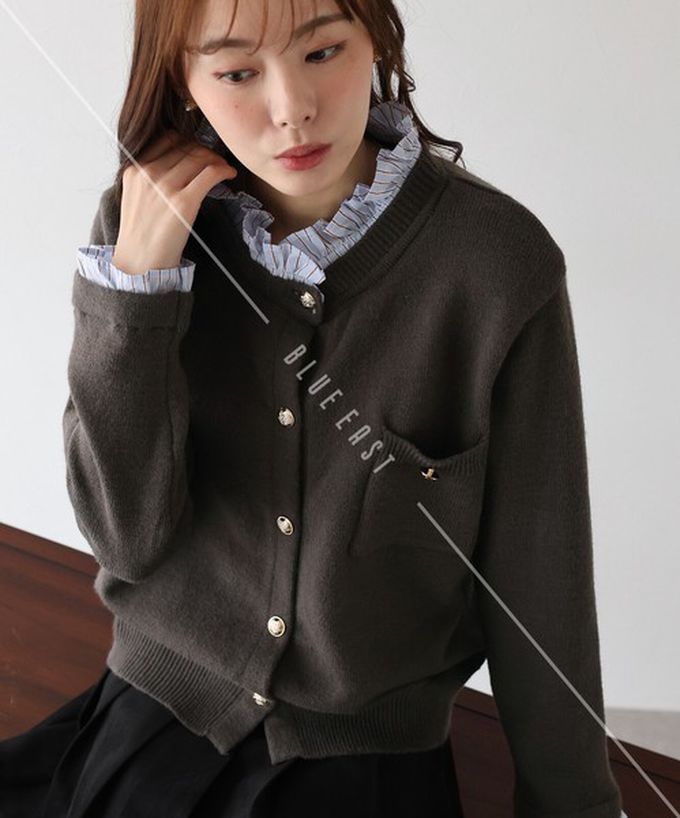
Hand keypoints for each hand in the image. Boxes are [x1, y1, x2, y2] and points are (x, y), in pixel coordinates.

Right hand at [111, 130, 236, 275]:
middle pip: (186, 146)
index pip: (167, 139)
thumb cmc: (141, 234)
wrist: (139, 263)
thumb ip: (150, 176)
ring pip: (199, 157)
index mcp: (134, 169)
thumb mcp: (135, 196)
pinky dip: (223, 170)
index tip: (199, 151)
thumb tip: (179, 163)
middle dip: (205, 150)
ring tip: (224, 168)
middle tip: (216, 160)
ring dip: (216, 159)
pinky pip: (210, 174)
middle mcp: (148, 173)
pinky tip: (229, 175)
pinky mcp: (183, 202)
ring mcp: (165, 187)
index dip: (188, 141)